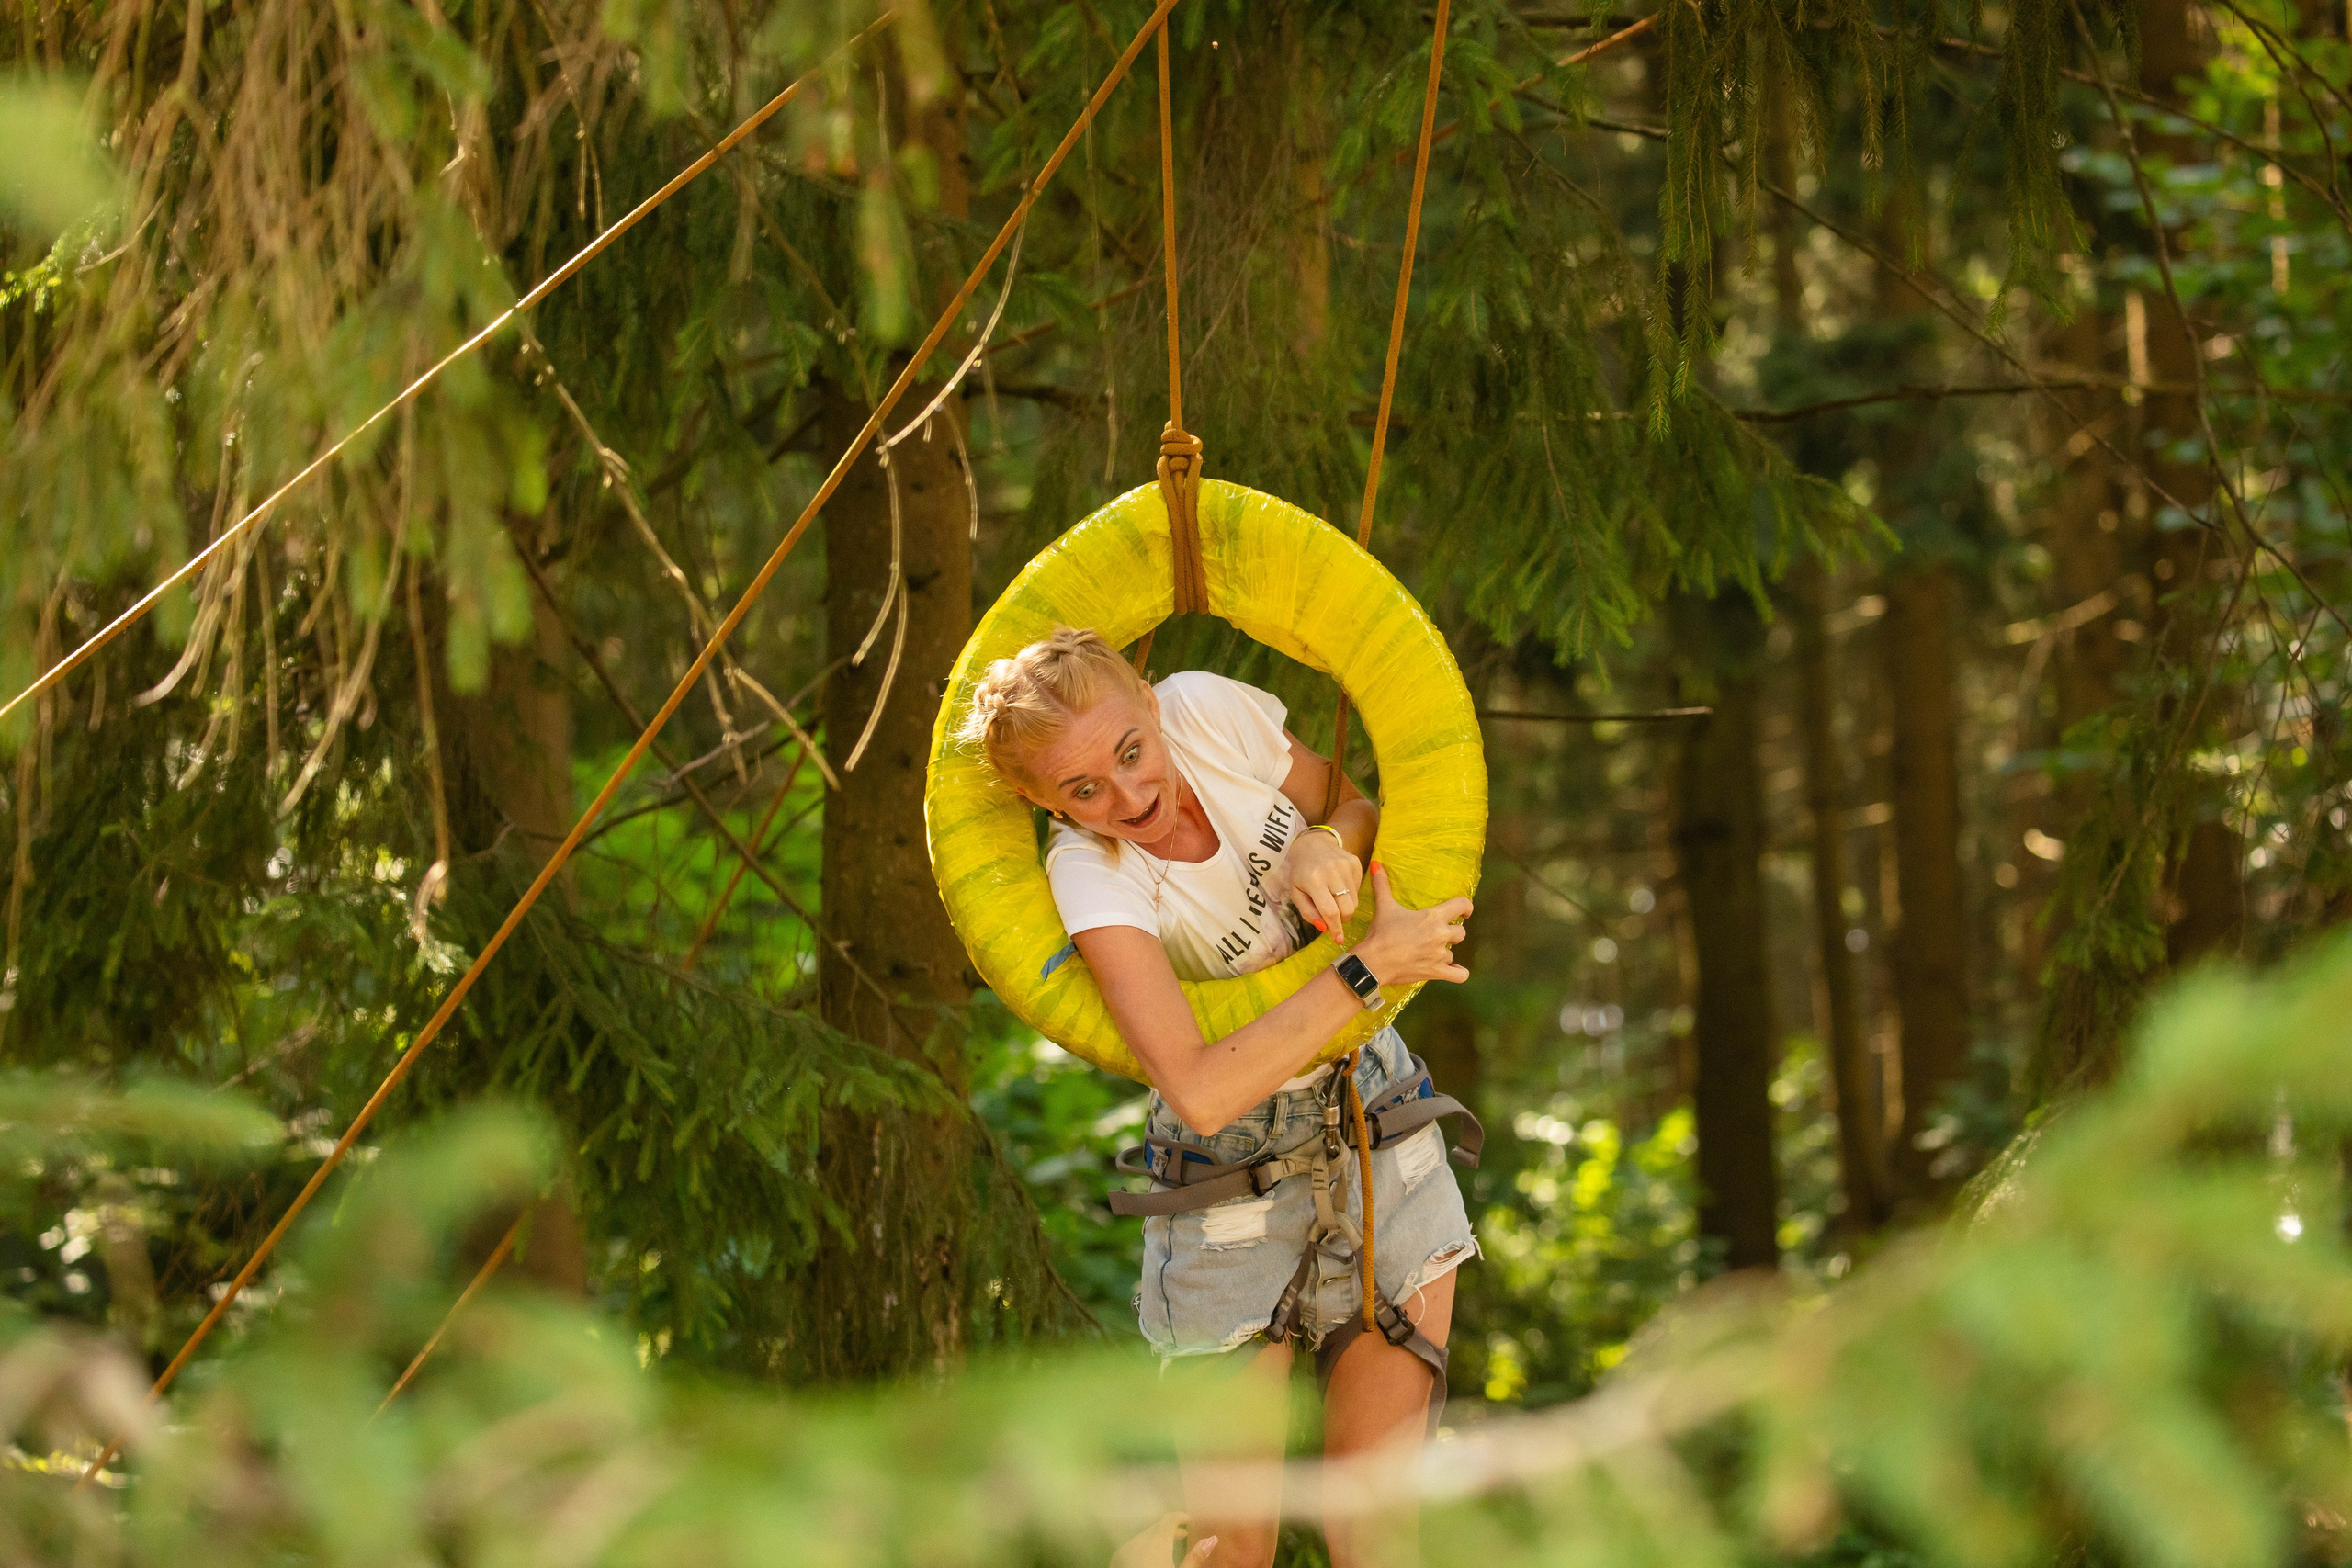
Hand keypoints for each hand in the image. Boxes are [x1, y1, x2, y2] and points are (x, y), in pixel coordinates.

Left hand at [1110, 1512, 1217, 1567]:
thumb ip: (1196, 1557)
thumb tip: (1211, 1539)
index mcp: (1157, 1541)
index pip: (1169, 1518)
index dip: (1180, 1517)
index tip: (1189, 1521)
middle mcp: (1139, 1540)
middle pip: (1156, 1527)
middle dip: (1170, 1529)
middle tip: (1183, 1535)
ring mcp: (1124, 1550)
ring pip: (1143, 1537)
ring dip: (1156, 1539)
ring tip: (1167, 1549)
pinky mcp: (1116, 1560)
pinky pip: (1131, 1546)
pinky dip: (1142, 1547)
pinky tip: (1148, 1559)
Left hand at [1285, 826, 1363, 942]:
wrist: (1312, 843)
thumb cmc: (1301, 872)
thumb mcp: (1296, 893)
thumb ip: (1308, 912)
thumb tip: (1325, 927)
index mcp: (1314, 881)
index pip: (1329, 911)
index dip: (1335, 928)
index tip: (1338, 940)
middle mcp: (1332, 872)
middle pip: (1347, 908)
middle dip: (1343, 919)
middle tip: (1335, 917)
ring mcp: (1346, 866)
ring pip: (1354, 900)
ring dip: (1346, 906)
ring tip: (1335, 899)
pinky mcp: (1356, 862)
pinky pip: (1359, 888)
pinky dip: (1350, 894)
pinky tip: (1339, 885)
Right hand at [1350, 863, 1471, 986]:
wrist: (1374, 961)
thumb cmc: (1381, 933)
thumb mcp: (1384, 907)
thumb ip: (1382, 885)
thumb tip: (1375, 864)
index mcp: (1434, 917)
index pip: (1462, 905)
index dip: (1466, 907)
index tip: (1464, 911)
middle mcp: (1441, 935)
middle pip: (1461, 932)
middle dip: (1451, 933)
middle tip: (1438, 934)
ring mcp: (1440, 955)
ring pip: (1453, 953)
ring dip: (1445, 952)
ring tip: (1432, 952)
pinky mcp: (1436, 972)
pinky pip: (1459, 975)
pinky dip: (1459, 972)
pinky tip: (1454, 970)